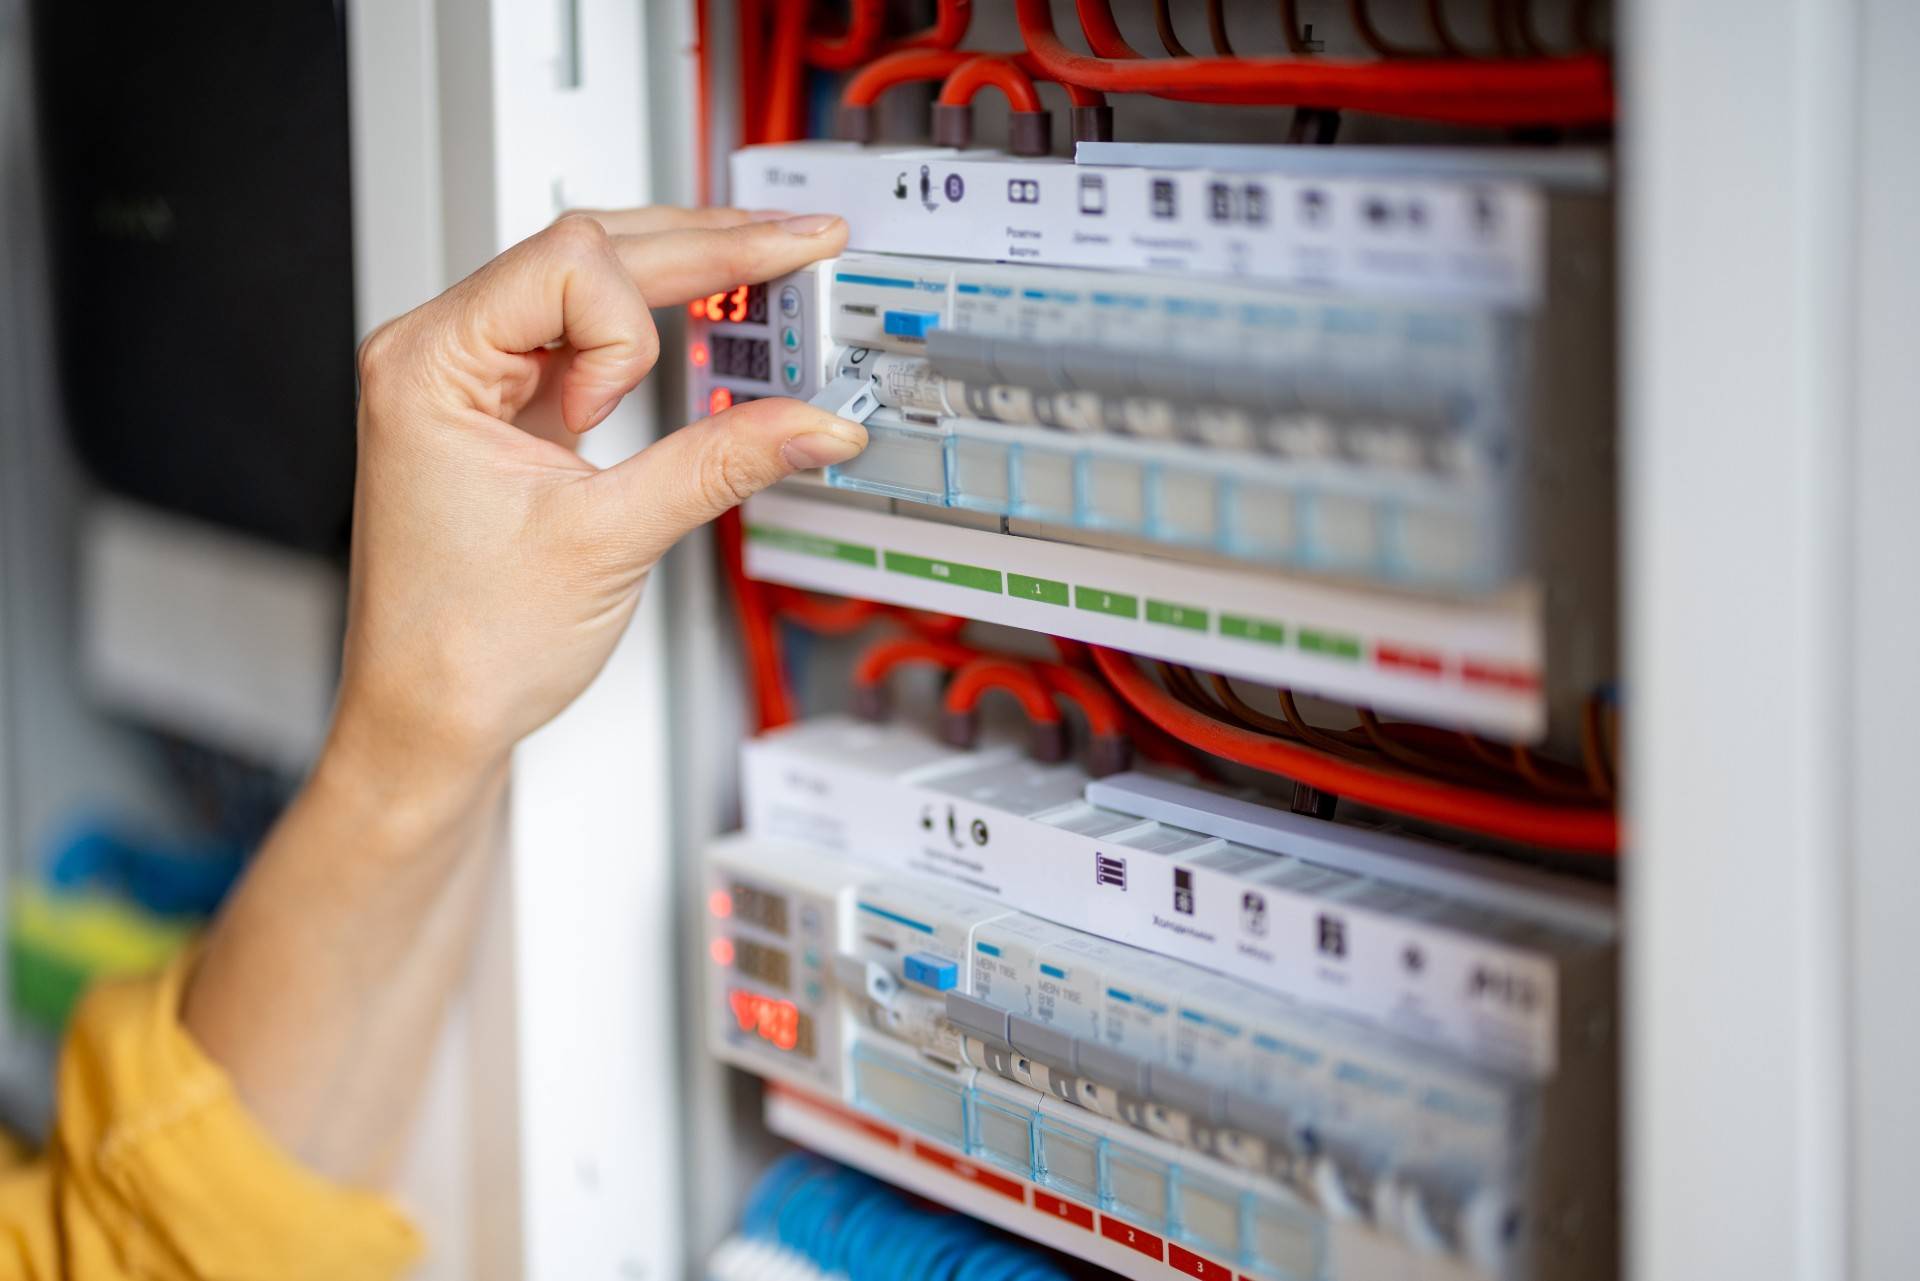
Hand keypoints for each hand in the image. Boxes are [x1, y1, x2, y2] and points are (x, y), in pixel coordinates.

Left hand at [335, 207, 861, 775]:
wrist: (429, 723)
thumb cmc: (464, 649)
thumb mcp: (610, 541)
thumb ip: (722, 464)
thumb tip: (815, 422)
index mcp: (427, 363)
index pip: (567, 263)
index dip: (621, 335)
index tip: (611, 420)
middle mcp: (438, 353)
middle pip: (590, 253)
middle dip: (702, 249)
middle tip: (800, 244)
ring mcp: (471, 379)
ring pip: (593, 283)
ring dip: (682, 278)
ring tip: (771, 265)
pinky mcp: (504, 409)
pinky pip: (586, 335)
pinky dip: (654, 331)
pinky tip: (709, 314)